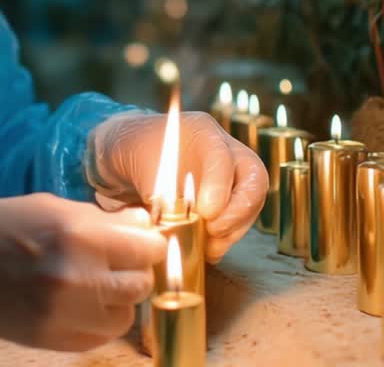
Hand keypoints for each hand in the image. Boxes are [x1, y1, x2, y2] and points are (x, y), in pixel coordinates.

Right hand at [0, 189, 166, 351]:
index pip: (146, 247)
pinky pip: (102, 336)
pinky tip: (84, 304)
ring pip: (126, 314)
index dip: (148, 242)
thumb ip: (102, 219)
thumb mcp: (52, 208)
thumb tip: (144, 224)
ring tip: (99, 284)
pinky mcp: (55, 340)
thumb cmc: (0, 226)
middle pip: (141, 282)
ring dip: (120, 298)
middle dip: (135, 269)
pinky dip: (101, 320)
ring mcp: (66, 313)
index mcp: (78, 235)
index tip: (142, 241)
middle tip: (119, 261)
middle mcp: (78, 278)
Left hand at [85, 111, 266, 262]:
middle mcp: (225, 152)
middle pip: (253, 180)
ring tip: (209, 247)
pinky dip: (226, 238)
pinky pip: (239, 220)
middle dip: (238, 212)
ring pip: (250, 203)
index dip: (219, 186)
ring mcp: (230, 176)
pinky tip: (207, 249)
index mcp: (202, 133)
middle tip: (213, 231)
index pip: (222, 157)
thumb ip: (156, 187)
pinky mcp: (227, 200)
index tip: (206, 212)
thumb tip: (169, 221)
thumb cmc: (133, 150)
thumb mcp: (135, 160)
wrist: (129, 155)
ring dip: (233, 230)